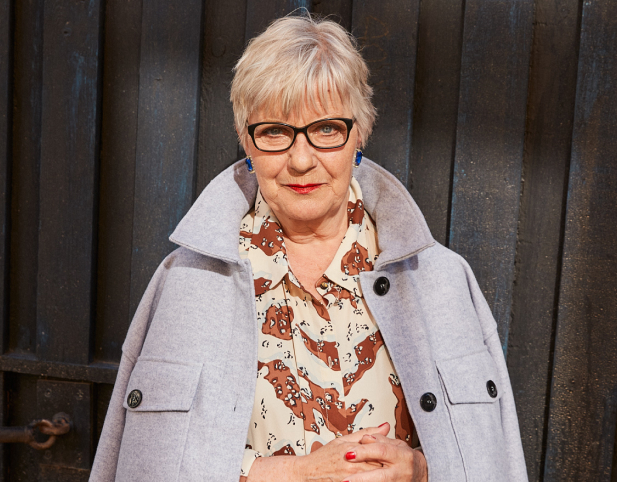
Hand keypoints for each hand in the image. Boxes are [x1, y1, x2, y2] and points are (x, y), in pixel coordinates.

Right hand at [245, 424, 390, 481]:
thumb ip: (366, 433)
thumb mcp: (342, 440)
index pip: (380, 451)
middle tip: (402, 463)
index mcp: (353, 452)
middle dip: (392, 464)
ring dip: (386, 475)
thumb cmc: (322, 458)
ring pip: (377, 477)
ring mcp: (351, 479)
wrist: (305, 475)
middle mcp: (354, 467)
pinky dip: (376, 480)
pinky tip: (380, 478)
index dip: (392, 450)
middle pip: (381, 466)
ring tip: (393, 473)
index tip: (400, 450)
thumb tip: (385, 426)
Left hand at [341, 422, 427, 481]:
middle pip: (379, 476)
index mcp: (401, 456)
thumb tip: (365, 438)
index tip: (348, 453)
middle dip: (361, 478)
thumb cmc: (406, 458)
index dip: (364, 452)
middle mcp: (400, 472)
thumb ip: (380, 439)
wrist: (422, 475)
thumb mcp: (397, 444)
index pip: (381, 451)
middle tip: (343, 479)